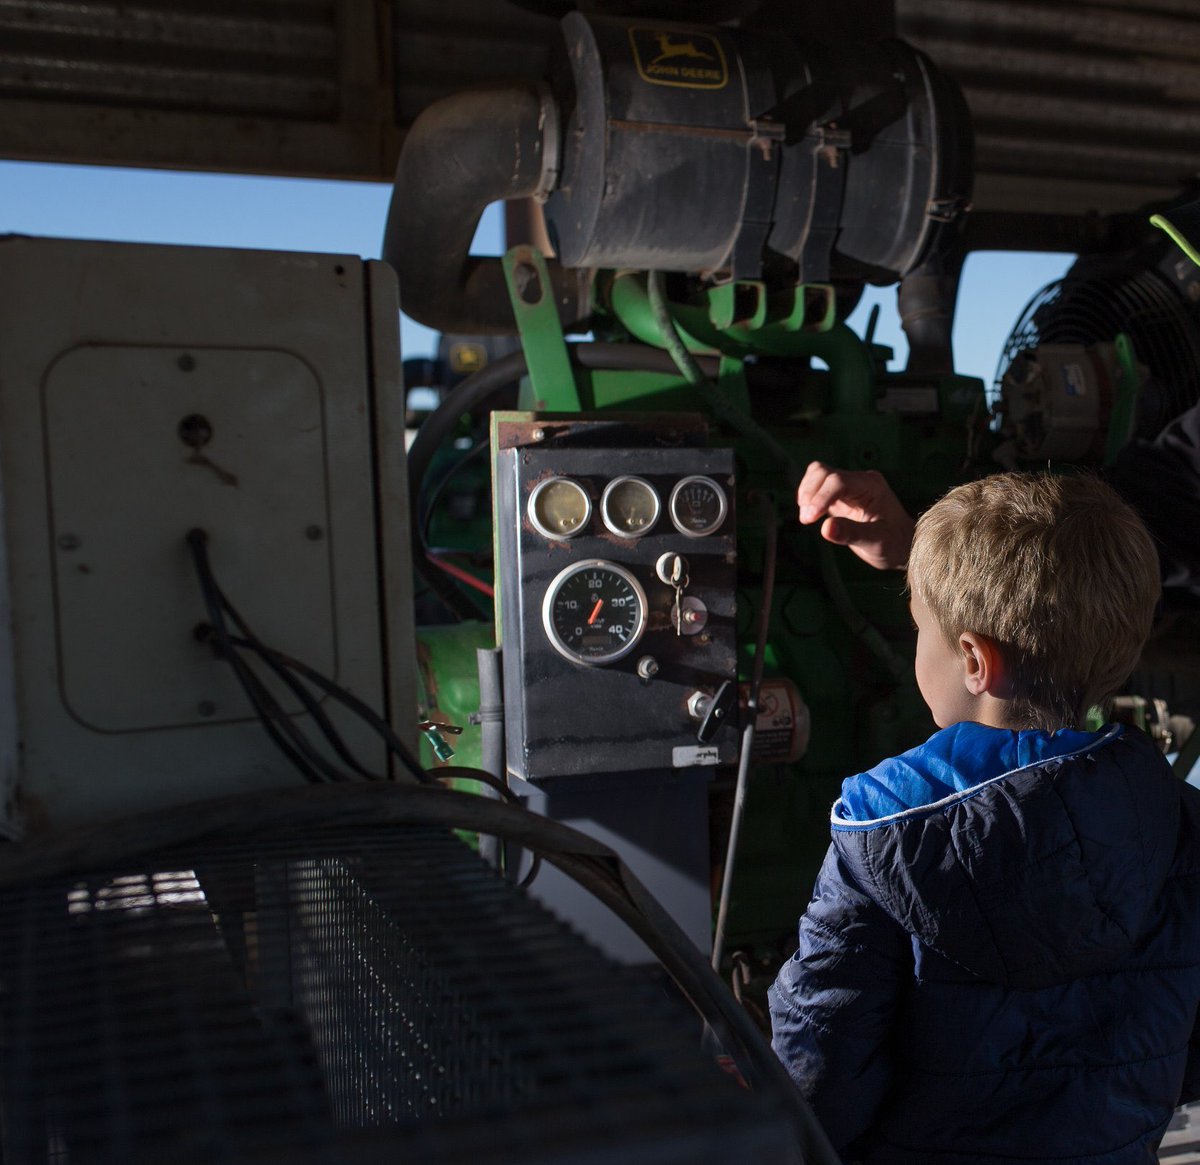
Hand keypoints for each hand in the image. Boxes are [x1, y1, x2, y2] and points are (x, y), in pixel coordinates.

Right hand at [796, 461, 915, 570]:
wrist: (901, 545)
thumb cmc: (894, 543)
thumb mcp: (877, 542)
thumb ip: (852, 533)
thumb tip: (826, 528)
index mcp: (871, 485)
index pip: (838, 482)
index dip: (821, 497)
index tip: (810, 518)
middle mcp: (859, 481)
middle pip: (823, 472)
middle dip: (810, 494)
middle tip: (807, 519)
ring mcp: (848, 486)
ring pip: (817, 475)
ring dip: (806, 494)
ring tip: (807, 518)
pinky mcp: (838, 496)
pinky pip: (817, 487)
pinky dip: (808, 498)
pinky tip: (810, 515)